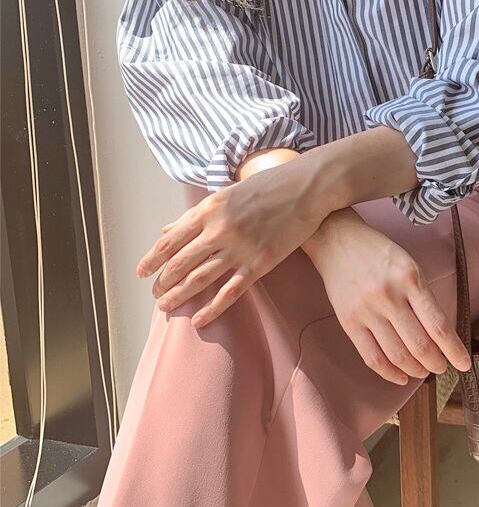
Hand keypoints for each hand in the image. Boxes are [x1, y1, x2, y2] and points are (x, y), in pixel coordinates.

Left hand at [138, 158, 331, 327]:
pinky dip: (212, 309)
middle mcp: (219, 230)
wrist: (308, 188)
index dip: (151, 259)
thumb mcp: (228, 193)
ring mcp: (240, 248)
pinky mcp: (260, 263)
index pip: (170, 240)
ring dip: (178, 296)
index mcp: (209, 209)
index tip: (141, 272)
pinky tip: (198, 321)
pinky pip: (230, 292)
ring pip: (200, 280)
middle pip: (180, 263)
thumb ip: (197, 213)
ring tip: (166, 308)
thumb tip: (168, 229)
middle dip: (163, 282)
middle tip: (155, 294)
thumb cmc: (268, 186)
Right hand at [303, 208, 470, 384]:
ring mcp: (367, 310)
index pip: (438, 324)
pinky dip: (389, 373)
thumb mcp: (408, 265)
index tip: (463, 363)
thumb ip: (422, 297)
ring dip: (415, 370)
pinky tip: (401, 377)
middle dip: (436, 363)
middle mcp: (389, 296)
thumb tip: (439, 335)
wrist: (337, 240)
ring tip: (423, 371)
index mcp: (409, 279)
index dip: (454, 350)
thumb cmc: (378, 252)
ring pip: (397, 355)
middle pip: (419, 345)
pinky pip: (371, 357)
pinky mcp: (348, 322)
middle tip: (443, 368)